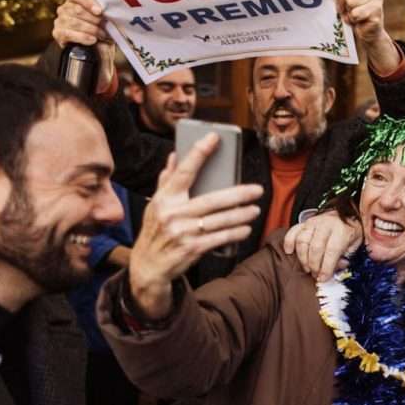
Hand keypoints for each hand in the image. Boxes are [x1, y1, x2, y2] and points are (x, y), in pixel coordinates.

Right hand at [52, 0, 116, 95]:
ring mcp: (59, 21)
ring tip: (102, 35)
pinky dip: (82, 37)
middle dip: (94, 20)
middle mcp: (64, 8)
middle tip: (105, 27)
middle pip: (77, 10)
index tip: (99, 11)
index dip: (88, 2)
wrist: (97, 53)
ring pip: (73, 22)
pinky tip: (92, 40)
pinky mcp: (57, 33)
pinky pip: (67, 33)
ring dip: (91, 29)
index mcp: (75, 0)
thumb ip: (104, 14)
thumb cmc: (102, 32)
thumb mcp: (106, 22)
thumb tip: (108, 12)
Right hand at [129, 134, 262, 317]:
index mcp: (164, 199)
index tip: (215, 137)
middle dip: (238, 194)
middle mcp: (172, 214)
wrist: (147, 266)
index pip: (184, 171)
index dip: (199, 153)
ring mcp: (181, 233)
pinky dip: (234, 234)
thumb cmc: (156, 230)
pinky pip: (218, 239)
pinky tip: (246, 229)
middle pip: (211, 200)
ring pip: (219, 221)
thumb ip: (166, 180)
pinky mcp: (190, 249)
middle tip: (257, 189)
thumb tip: (174, 154)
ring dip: (241, 215)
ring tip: (255, 209)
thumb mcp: (156, 205)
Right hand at [282, 209, 361, 281]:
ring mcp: (313, 222)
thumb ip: (344, 258)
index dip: (326, 267)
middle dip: (314, 265)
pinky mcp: (304, 222)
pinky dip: (288, 242)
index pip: (332, 250)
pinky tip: (290, 252)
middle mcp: (326, 224)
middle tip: (316, 275)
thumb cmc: (350, 231)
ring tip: (307, 268)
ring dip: (303, 258)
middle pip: (315, 247)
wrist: (347, 214)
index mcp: (341, 229)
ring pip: (302, 241)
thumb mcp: (355, 245)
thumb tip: (334, 270)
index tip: (323, 278)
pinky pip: (292, 232)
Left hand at [329, 0, 397, 74]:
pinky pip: (355, 14)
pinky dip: (352, 20)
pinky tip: (357, 22)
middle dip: (341, 0)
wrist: (366, 33)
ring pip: (350, 1)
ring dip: (347, 12)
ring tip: (352, 15)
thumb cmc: (352, 12)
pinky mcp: (377, 13)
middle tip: (344, 8)